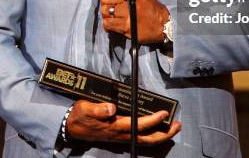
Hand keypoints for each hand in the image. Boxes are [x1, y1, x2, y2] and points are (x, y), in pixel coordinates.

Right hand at [66, 100, 181, 143]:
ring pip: (145, 140)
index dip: (152, 120)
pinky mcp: (119, 137)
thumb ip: (98, 108)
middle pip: (147, 138)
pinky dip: (152, 136)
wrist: (71, 128)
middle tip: (178, 125)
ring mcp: (121, 137)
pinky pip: (139, 139)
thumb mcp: (85, 108)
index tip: (163, 112)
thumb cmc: (79, 116)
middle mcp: (120, 134)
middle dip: (164, 134)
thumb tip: (111, 107)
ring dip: (161, 136)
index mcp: (114, 126)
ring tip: (173, 127)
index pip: (138, 124)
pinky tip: (158, 131)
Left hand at [100, 0, 169, 42]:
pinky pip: (108, 23)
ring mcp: (128, 13)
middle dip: (105, 2)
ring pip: (105, 11)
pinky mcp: (127, 26)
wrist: (161, 24)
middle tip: (111, 5)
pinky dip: (108, 24)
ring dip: (106, 14)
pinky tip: (113, 23)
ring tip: (112, 15)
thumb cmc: (149, 6)